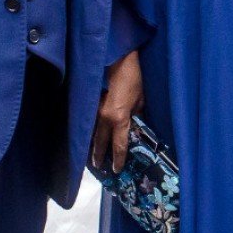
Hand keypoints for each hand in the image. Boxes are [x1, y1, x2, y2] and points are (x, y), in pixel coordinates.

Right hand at [93, 51, 144, 173]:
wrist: (120, 63)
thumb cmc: (135, 80)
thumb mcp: (141, 101)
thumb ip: (137, 117)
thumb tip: (135, 128)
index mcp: (119, 118)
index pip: (119, 144)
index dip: (118, 159)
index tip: (117, 170)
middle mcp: (105, 118)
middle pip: (101, 142)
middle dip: (99, 156)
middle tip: (99, 168)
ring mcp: (97, 111)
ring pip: (93, 134)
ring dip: (93, 145)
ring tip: (92, 157)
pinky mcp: (94, 105)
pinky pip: (92, 124)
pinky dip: (92, 133)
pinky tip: (92, 138)